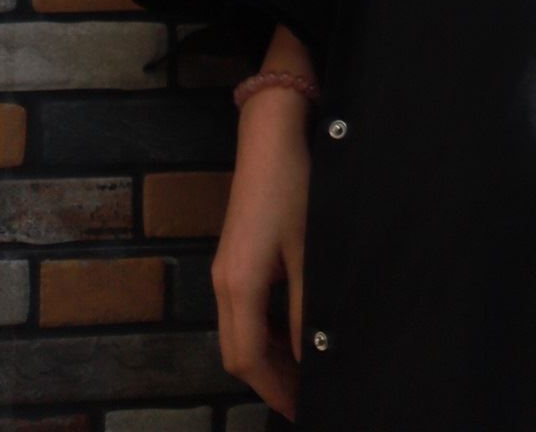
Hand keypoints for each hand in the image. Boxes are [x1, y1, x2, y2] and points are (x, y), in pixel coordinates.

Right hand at [213, 43, 311, 417]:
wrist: (272, 131)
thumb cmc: (294, 185)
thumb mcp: (309, 249)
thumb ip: (306, 307)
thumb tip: (312, 354)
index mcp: (239, 285)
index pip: (247, 360)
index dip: (275, 390)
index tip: (301, 410)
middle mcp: (223, 282)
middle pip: (236, 352)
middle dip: (268, 380)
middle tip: (304, 398)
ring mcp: (225, 268)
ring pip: (237, 332)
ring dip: (265, 357)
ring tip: (302, 373)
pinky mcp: (234, 255)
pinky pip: (241, 310)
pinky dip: (261, 332)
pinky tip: (290, 333)